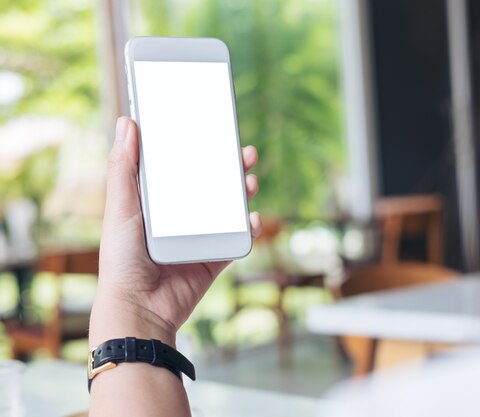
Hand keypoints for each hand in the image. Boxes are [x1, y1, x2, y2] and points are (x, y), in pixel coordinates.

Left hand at [89, 117, 261, 347]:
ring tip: (250, 180)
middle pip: (211, 185)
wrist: (140, 308)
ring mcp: (199, 238)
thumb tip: (127, 123)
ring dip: (243, 193)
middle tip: (244, 152)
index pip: (182, 169)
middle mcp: (181, 218)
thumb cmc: (122, 259)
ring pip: (229, 209)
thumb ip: (123, 168)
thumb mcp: (121, 208)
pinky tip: (253, 218)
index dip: (199, 150)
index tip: (213, 131)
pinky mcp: (214, 259)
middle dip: (229, 168)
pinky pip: (238, 240)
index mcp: (158, 203)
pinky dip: (250, 228)